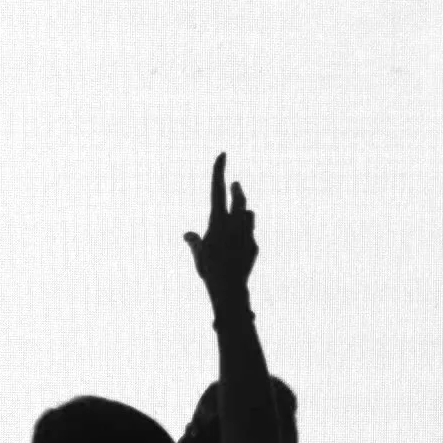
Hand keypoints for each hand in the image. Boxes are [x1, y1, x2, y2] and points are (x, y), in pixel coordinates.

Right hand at [183, 152, 257, 307]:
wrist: (230, 288)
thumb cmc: (209, 271)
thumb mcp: (198, 255)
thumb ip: (195, 241)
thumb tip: (188, 234)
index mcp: (216, 221)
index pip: (216, 189)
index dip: (219, 171)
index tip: (223, 154)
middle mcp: (234, 223)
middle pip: (239, 198)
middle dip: (236, 190)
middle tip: (236, 184)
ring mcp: (246, 233)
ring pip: (248, 214)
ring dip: (244, 211)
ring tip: (240, 212)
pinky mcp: (254, 245)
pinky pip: (250, 232)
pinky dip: (245, 233)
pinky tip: (238, 246)